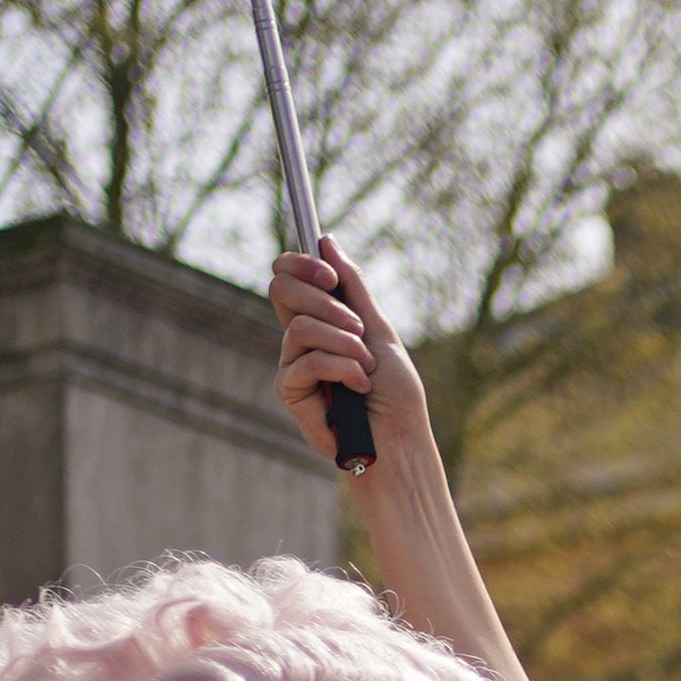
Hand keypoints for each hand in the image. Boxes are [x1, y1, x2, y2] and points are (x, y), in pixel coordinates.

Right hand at [272, 239, 430, 474]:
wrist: (399, 439)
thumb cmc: (395, 392)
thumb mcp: (379, 329)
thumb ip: (352, 288)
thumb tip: (326, 241)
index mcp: (320, 319)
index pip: (288, 276)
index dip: (300, 264)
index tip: (329, 275)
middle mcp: (300, 338)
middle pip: (282, 290)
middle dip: (325, 303)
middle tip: (357, 328)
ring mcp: (292, 362)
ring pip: (302, 326)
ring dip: (345, 345)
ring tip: (366, 369)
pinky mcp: (290, 389)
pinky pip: (308, 360)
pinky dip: (342, 369)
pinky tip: (359, 387)